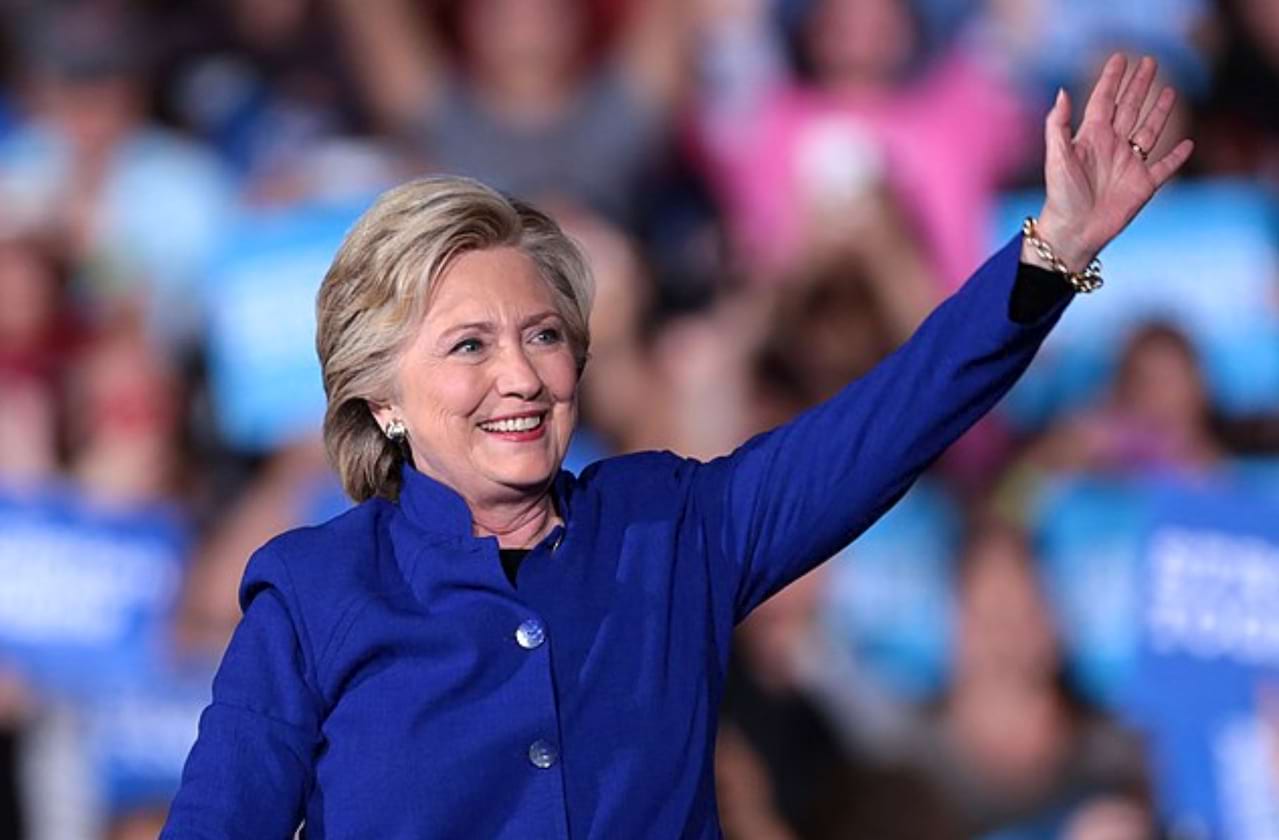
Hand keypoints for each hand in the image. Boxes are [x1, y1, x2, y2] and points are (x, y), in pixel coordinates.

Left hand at [1031, 54, 1193, 271]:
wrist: (1073, 232)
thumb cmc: (1061, 196)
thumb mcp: (1057, 157)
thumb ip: (1058, 124)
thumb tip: (1062, 91)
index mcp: (1091, 137)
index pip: (1103, 100)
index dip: (1112, 79)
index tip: (1120, 58)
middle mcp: (1112, 147)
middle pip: (1129, 108)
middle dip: (1139, 86)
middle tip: (1150, 62)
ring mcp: (1129, 165)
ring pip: (1149, 131)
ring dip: (1160, 112)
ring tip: (1170, 91)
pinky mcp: (1143, 185)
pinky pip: (1165, 167)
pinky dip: (1177, 156)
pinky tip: (1186, 144)